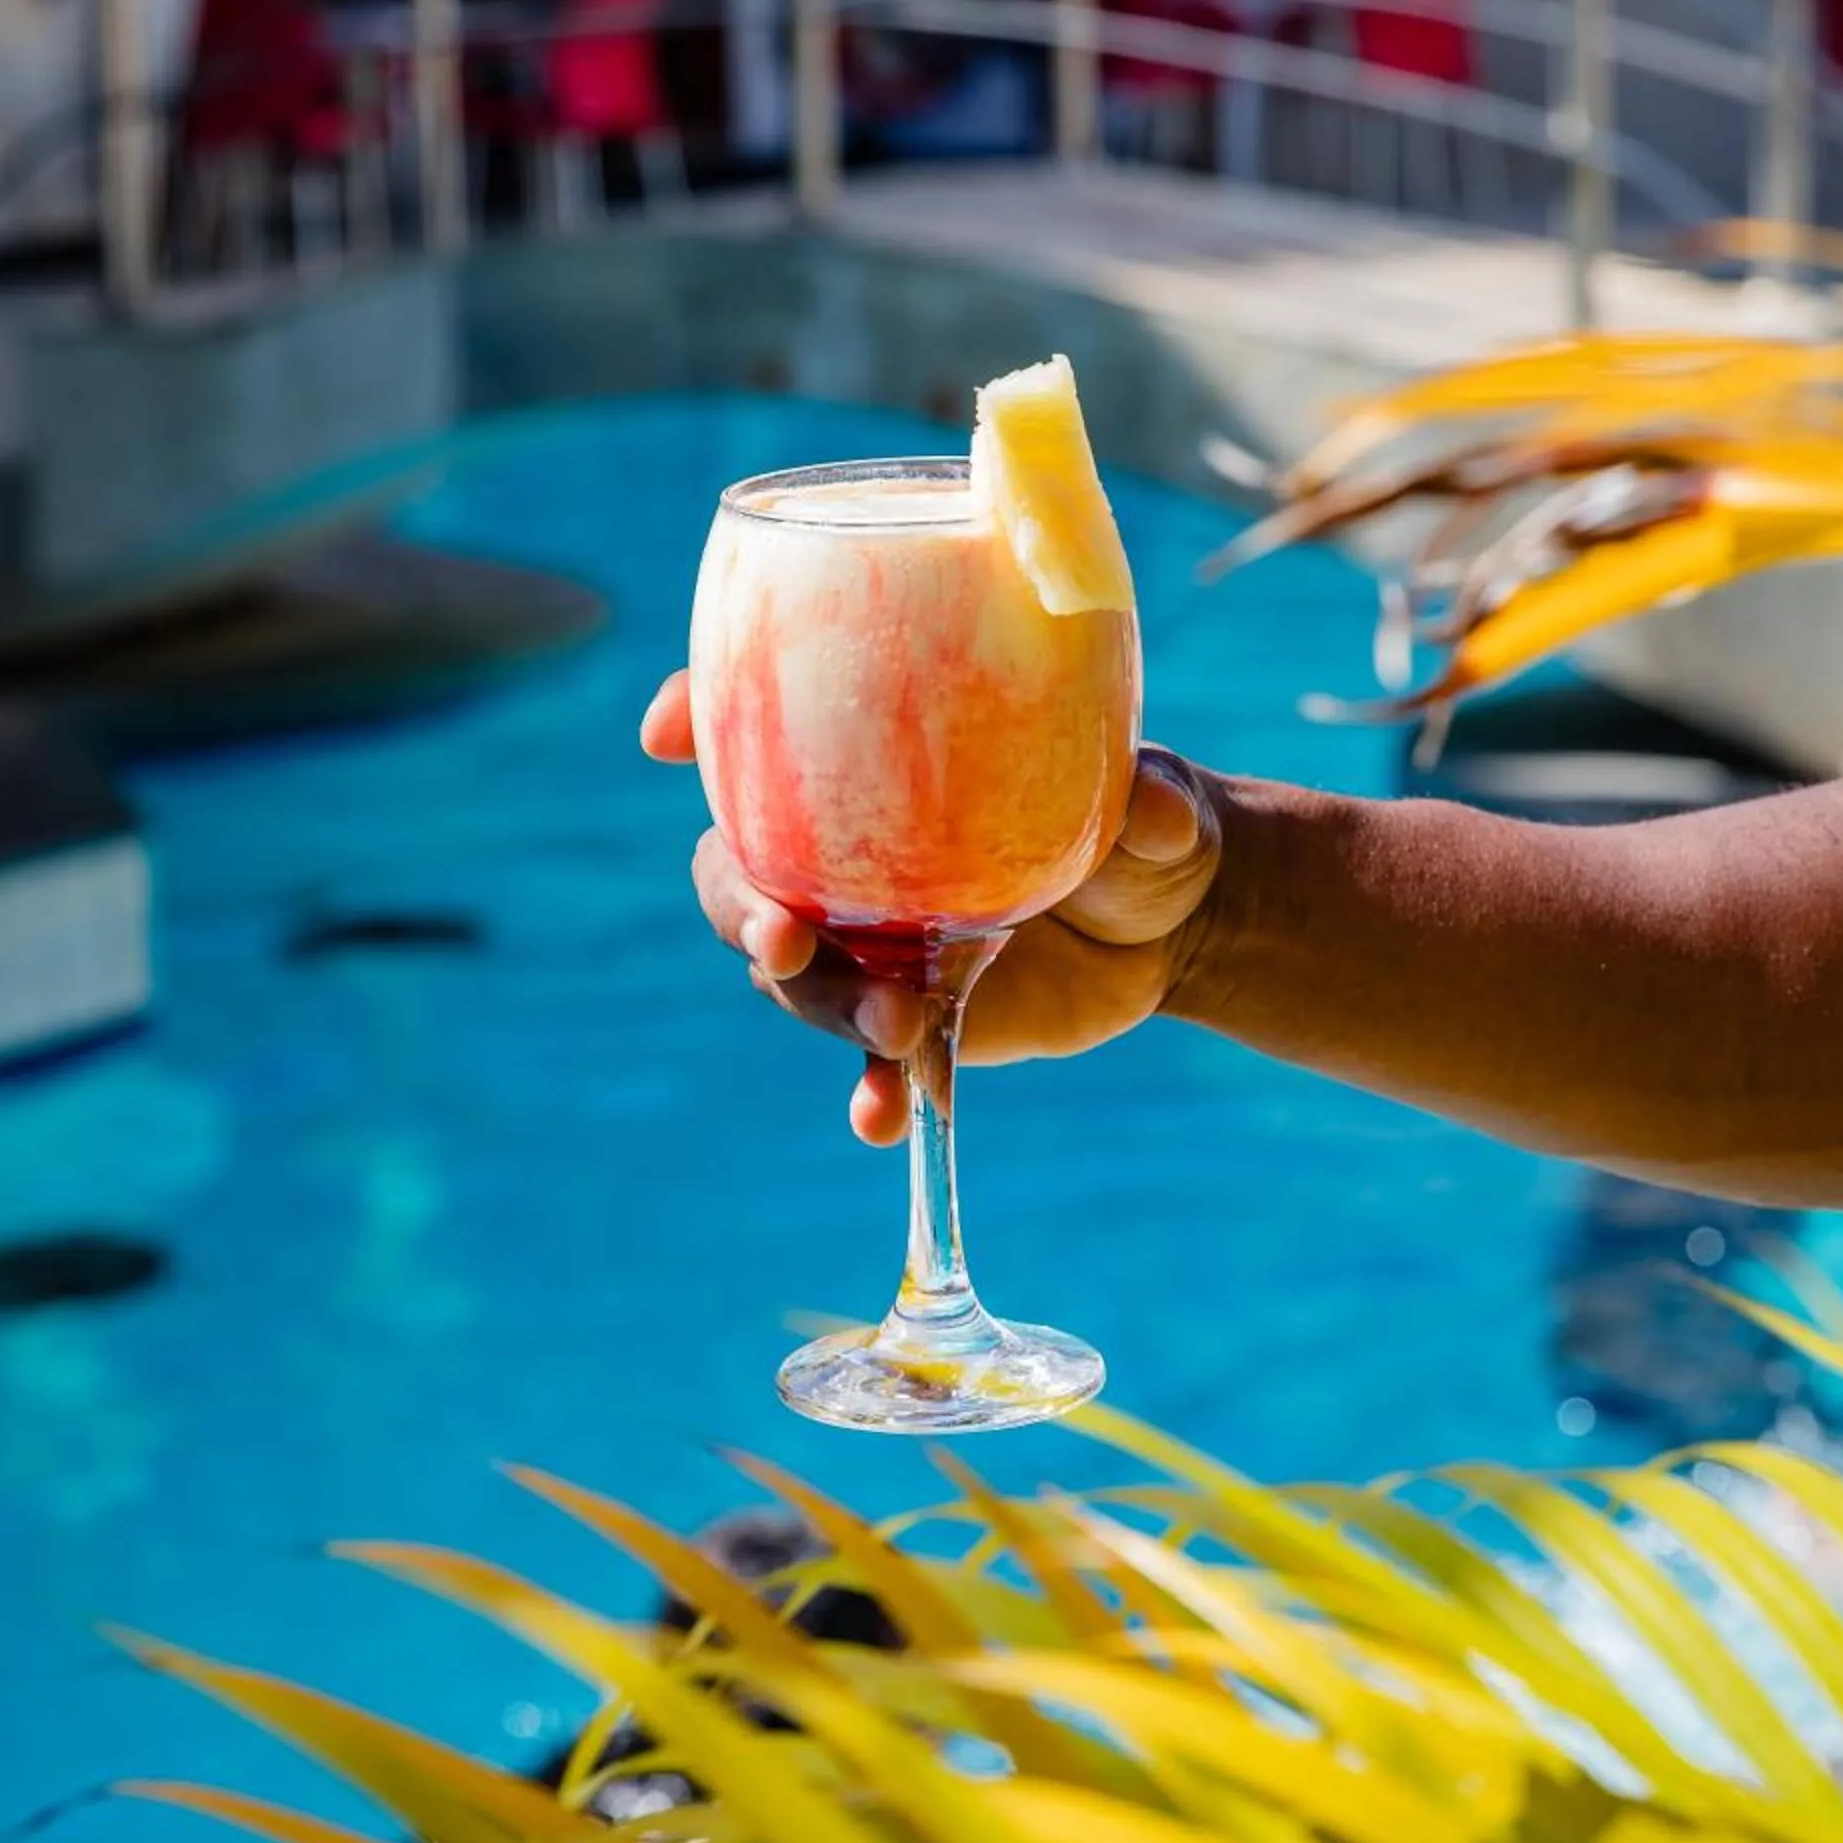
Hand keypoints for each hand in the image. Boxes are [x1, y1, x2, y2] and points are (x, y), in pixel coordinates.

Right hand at [641, 670, 1223, 1145]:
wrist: (1179, 924)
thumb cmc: (1147, 825)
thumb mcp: (1155, 801)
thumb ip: (1148, 803)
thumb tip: (1147, 809)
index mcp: (882, 773)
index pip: (760, 732)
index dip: (694, 720)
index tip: (662, 735)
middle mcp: (854, 856)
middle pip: (741, 873)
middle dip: (738, 906)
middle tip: (781, 937)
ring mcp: (875, 945)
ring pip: (797, 978)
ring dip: (829, 1005)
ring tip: (900, 1029)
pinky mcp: (916, 1021)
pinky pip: (870, 1065)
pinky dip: (872, 1095)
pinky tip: (884, 1121)